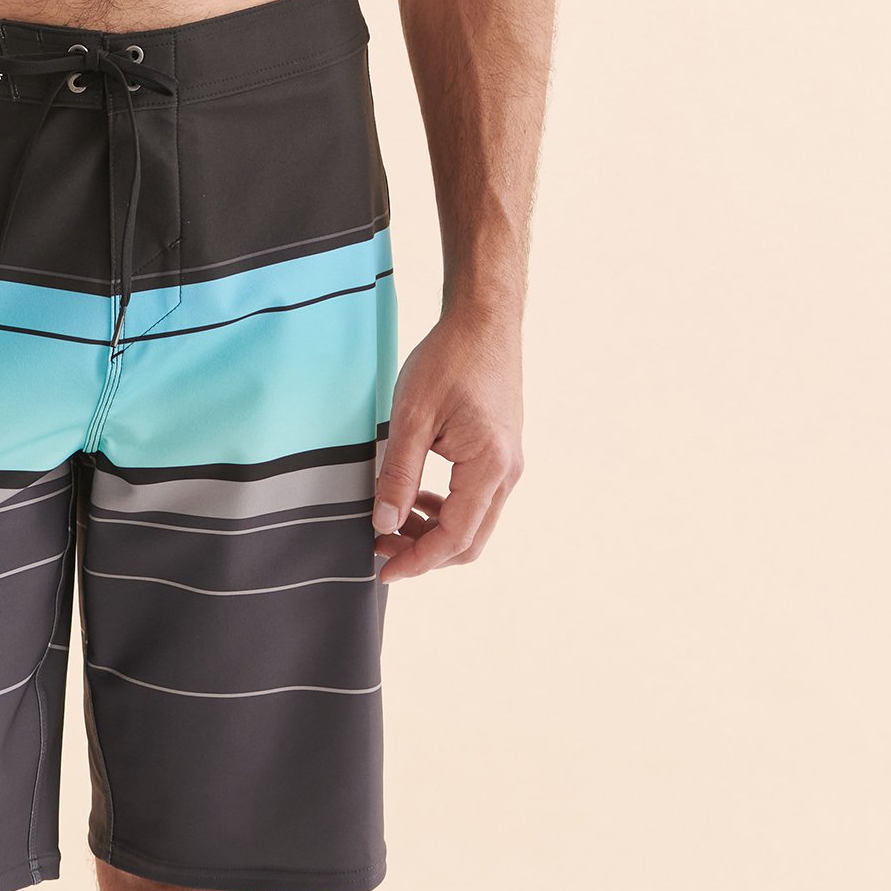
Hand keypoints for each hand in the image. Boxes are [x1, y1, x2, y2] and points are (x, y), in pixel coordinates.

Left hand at [372, 306, 522, 581]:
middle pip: (469, 541)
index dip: (417, 561)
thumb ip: (399, 474)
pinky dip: (447, 510)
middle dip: (424, 552)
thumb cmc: (449, 359)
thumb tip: (385, 524)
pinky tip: (418, 497)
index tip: (383, 569)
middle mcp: (508, 472)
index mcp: (489, 466)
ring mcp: (509, 464)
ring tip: (393, 522)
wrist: (484, 321)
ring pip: (474, 523)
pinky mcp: (503, 453)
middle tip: (381, 546)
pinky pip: (477, 500)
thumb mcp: (412, 415)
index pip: (454, 537)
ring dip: (435, 532)